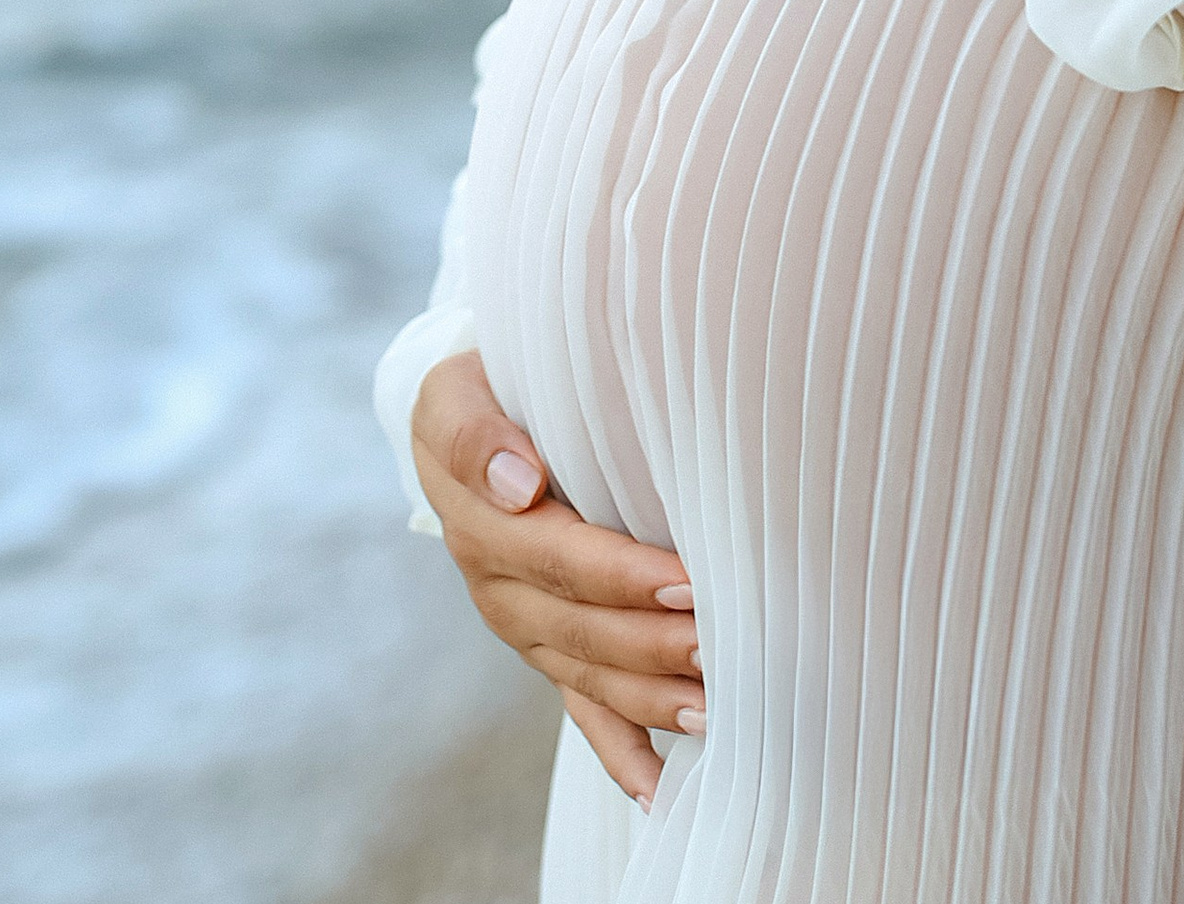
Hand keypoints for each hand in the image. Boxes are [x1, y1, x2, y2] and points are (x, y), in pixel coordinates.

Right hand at [411, 352, 701, 806]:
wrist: (464, 426)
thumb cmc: (482, 393)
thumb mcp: (458, 394)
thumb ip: (479, 434)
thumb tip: (520, 482)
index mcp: (483, 524)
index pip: (562, 558)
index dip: (625, 577)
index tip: (687, 583)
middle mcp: (499, 587)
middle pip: (584, 627)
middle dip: (657, 642)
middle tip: (725, 646)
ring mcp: (523, 625)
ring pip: (590, 675)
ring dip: (652, 696)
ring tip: (717, 707)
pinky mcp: (544, 647)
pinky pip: (580, 709)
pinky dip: (621, 753)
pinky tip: (660, 790)